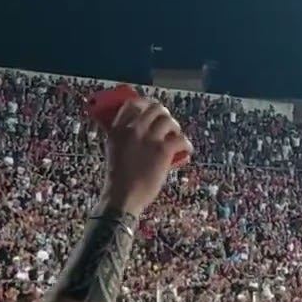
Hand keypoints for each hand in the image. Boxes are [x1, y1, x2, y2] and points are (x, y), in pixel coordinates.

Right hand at [98, 99, 191, 215]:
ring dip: (175, 127)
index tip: (150, 110)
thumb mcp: (115, 152)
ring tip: (175, 137)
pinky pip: (181, 139)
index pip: (132, 104)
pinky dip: (186, 144)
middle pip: (154, 108)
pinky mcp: (162, 150)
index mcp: (118, 129)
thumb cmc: (118, 180)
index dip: (145, 104)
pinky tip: (187, 150)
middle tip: (167, 123)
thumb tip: (141, 133)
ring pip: (168, 120)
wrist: (122, 197)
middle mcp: (133, 129)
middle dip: (164, 114)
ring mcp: (149, 139)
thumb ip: (124, 139)